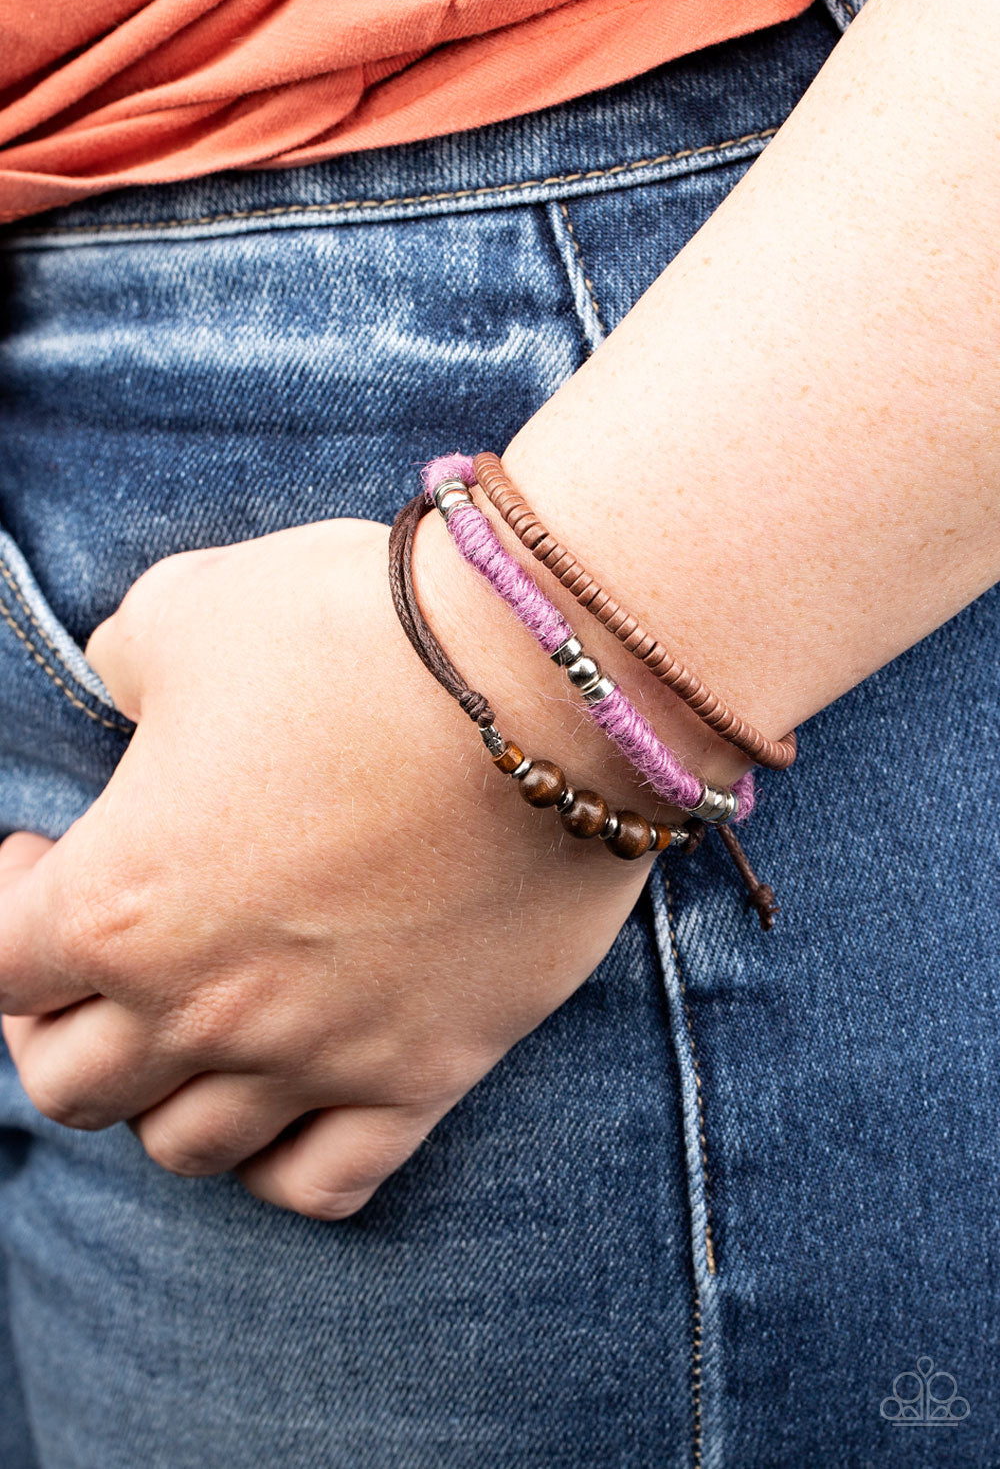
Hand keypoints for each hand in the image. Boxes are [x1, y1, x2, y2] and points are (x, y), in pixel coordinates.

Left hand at [0, 515, 664, 1218]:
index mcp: (119, 900)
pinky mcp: (424, 1075)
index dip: (3, 904)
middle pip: (69, 1084)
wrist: (550, 686)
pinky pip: (324, 1183)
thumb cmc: (355, 634)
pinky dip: (284, 1162)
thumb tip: (125, 692)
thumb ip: (124, 666)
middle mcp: (201, 1006)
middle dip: (60, 1020)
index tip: (43, 854)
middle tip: (106, 952)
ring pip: (183, 1148)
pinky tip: (291, 1102)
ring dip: (164, 1094)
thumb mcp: (189, 609)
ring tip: (196, 1027)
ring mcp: (315, 1055)